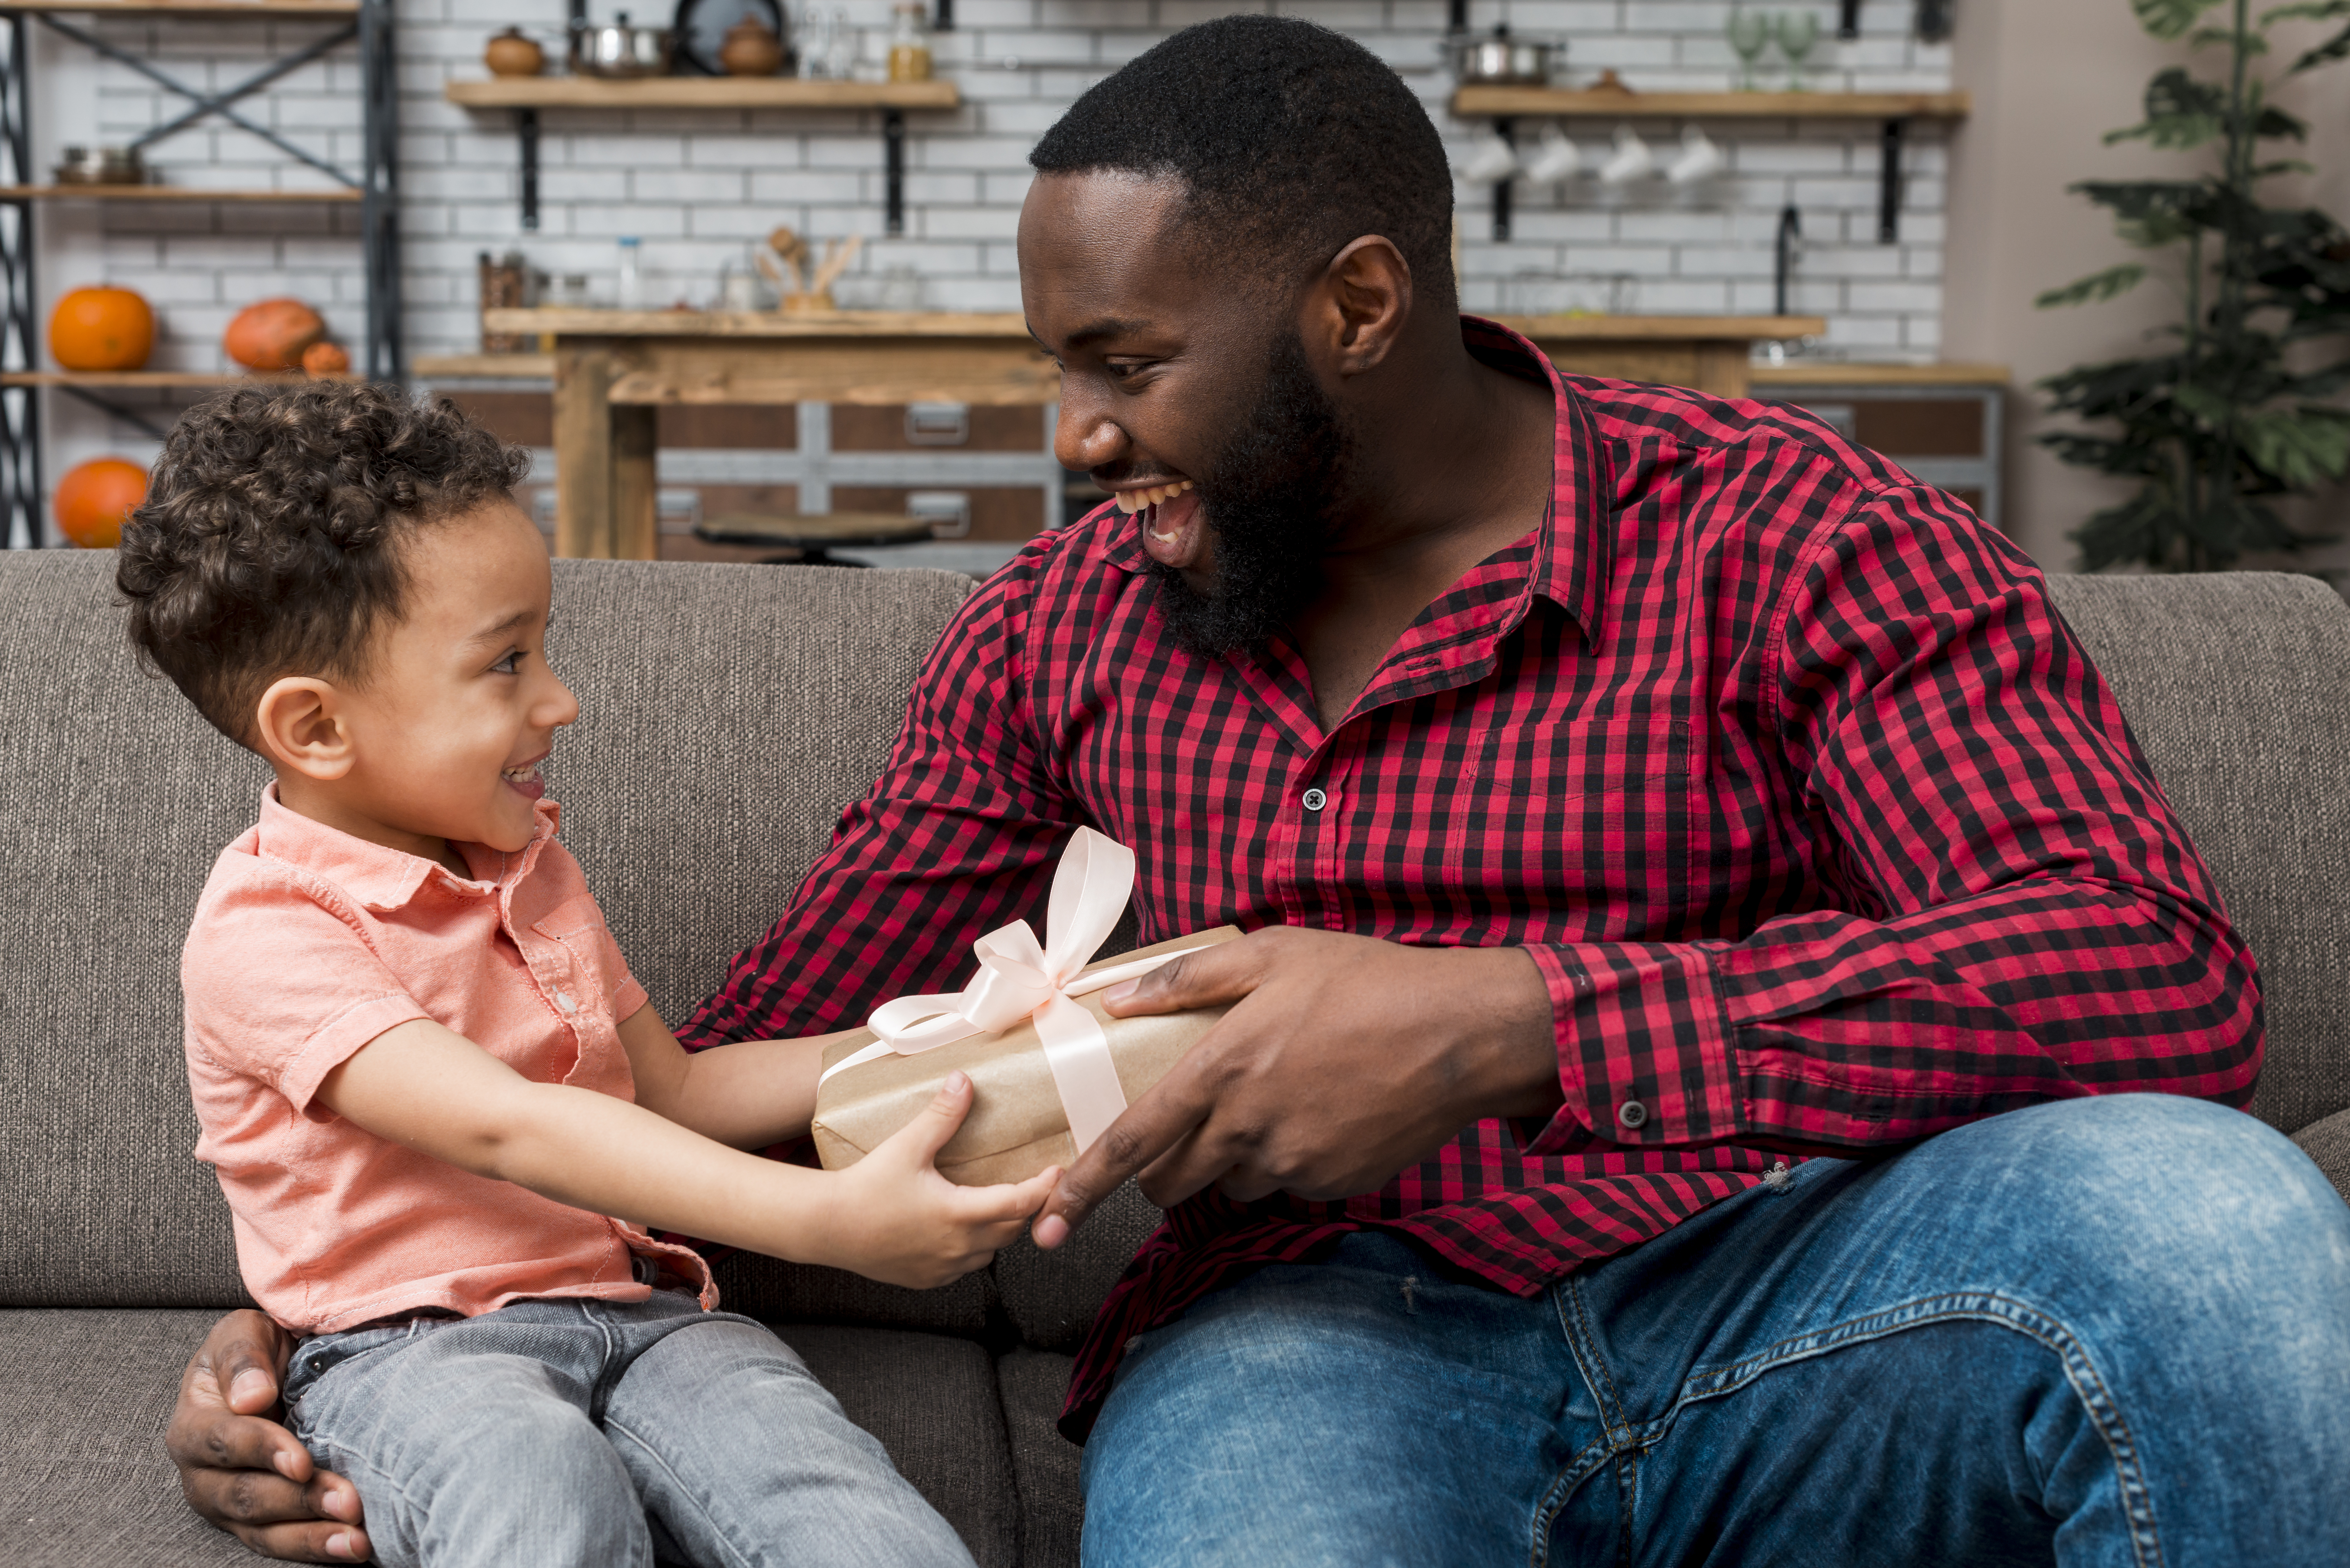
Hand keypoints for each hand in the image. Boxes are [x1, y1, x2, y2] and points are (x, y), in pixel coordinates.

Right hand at [166, 1310, 371, 1561]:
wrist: (271, 1371)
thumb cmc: (255, 1351)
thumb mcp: (244, 1333)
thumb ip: (242, 1358)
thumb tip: (250, 1397)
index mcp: (193, 1426)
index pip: (223, 1442)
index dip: (262, 1451)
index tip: (301, 1461)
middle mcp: (204, 1475)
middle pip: (245, 1495)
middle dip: (298, 1501)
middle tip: (348, 1501)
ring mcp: (229, 1505)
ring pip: (263, 1530)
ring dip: (311, 1536)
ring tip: (356, 1541)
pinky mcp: (257, 1523)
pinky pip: (281, 1541)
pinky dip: (316, 1547)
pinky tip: (352, 1547)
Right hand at [823, 1070, 1061, 1287]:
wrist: (827, 1227)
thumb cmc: (865, 1187)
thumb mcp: (907, 1145)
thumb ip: (941, 1115)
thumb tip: (963, 1081)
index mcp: (960, 1214)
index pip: (1021, 1204)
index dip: (1044, 1188)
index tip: (1056, 1171)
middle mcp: (958, 1247)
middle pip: (1012, 1228)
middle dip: (1026, 1207)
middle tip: (1034, 1182)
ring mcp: (943, 1268)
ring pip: (991, 1250)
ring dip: (1001, 1229)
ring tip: (1000, 1202)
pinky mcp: (927, 1278)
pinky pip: (965, 1266)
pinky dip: (974, 1247)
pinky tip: (965, 1229)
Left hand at [1031, 928, 1557, 1246]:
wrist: (1460, 1033)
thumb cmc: (1366, 982)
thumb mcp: (1272, 954)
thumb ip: (1186, 980)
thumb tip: (1115, 999)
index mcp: (1220, 1072)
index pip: (1130, 1145)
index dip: (1080, 1190)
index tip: (1044, 1225)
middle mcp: (1247, 1129)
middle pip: (1170, 1182)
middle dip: (1161, 1169)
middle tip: (1185, 1128)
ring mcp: (1292, 1163)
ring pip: (1229, 1184)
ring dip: (1231, 1159)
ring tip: (1275, 1100)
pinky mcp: (1332, 1184)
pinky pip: (1286, 1184)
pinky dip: (1286, 1159)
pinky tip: (1321, 1112)